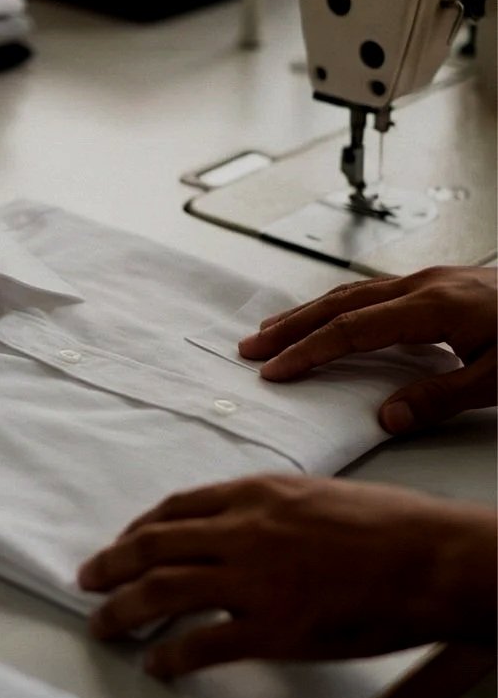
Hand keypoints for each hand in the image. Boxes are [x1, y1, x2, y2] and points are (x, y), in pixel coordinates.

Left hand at [77, 474, 496, 677]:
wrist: (436, 560)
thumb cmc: (394, 527)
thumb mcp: (319, 494)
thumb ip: (270, 509)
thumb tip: (240, 525)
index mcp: (255, 495)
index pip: (176, 508)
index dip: (139, 528)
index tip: (124, 542)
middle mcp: (242, 532)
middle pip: (152, 546)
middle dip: (111, 564)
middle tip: (88, 580)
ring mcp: (253, 582)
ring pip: (160, 593)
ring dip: (122, 610)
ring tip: (102, 624)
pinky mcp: (272, 629)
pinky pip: (202, 646)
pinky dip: (170, 657)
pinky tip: (157, 664)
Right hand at [237, 266, 496, 433]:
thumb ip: (441, 397)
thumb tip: (387, 418)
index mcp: (437, 305)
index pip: (353, 329)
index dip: (308, 352)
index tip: (273, 371)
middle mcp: (429, 284)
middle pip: (342, 303)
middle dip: (292, 326)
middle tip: (251, 347)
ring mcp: (437, 279)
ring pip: (357, 292)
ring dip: (312, 313)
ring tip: (276, 331)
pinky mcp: (447, 284)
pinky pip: (378, 291)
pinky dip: (344, 307)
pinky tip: (337, 318)